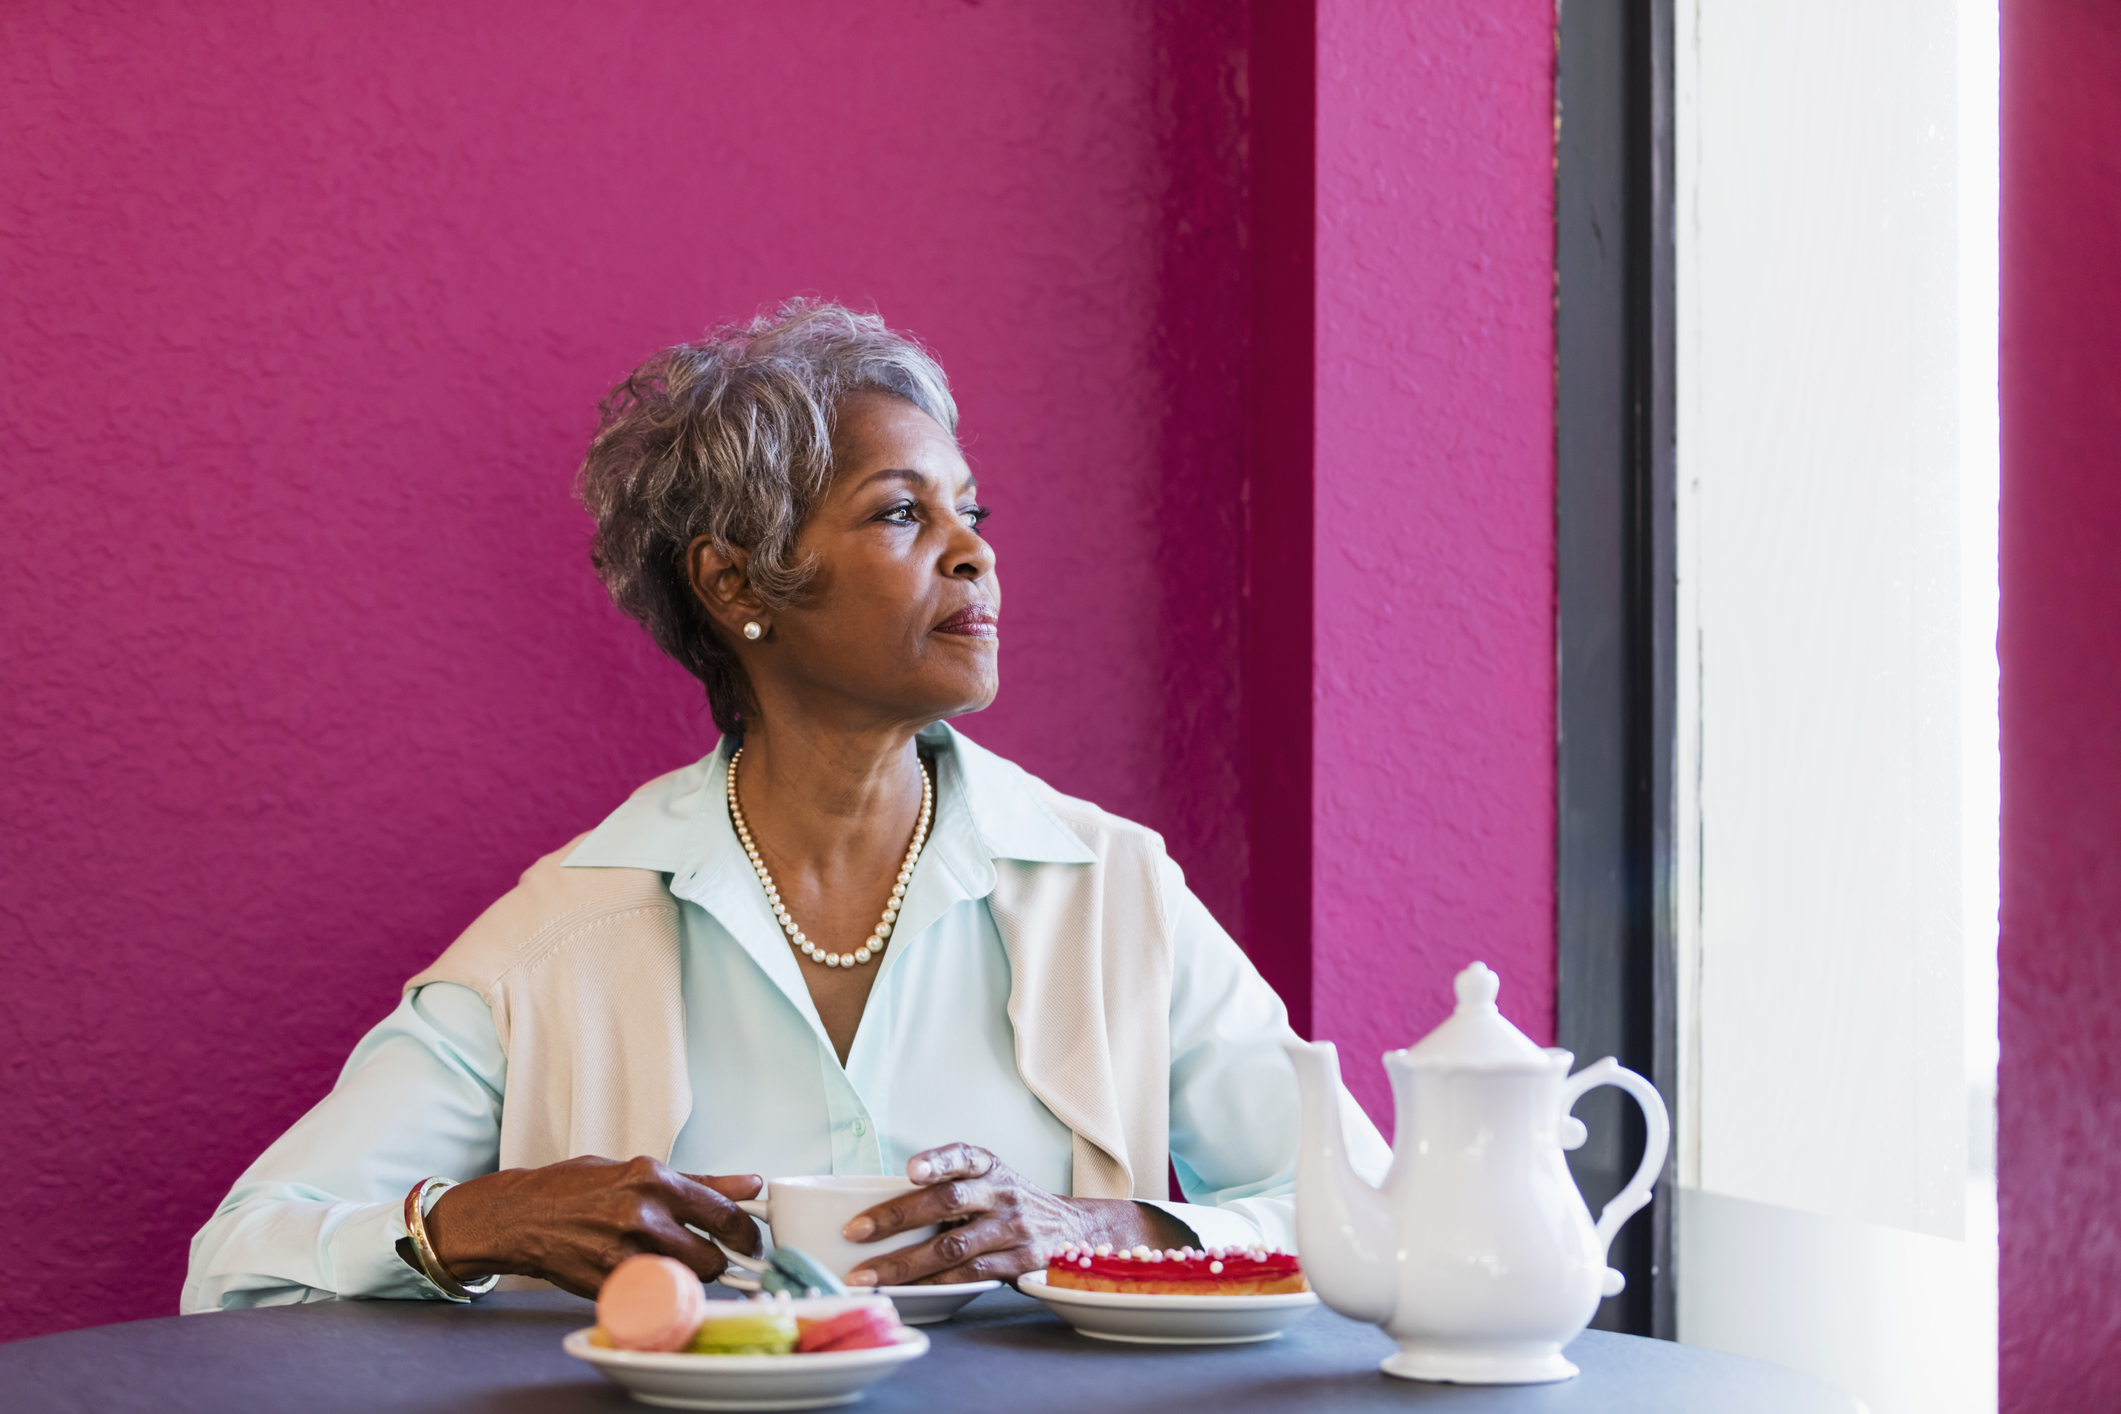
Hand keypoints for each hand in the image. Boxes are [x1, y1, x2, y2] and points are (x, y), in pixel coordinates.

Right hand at [420, 1155, 762, 1298]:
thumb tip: (749, 1183)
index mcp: (654, 1179)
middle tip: (708, 1255)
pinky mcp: (606, 1282)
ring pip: (684, 1280)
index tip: (750, 1241)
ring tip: (671, 1262)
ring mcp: (622, 1252)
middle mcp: (641, 1215)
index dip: (746, 1234)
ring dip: (688, 1277)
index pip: (724, 1214)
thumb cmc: (575, 1189)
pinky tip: (644, 1274)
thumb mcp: (636, 1171)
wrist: (518, 1215)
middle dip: (716, 1261)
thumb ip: (697, 1182)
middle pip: (710, 1258)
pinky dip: (656, 1289)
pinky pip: (652, 1293)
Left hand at [838, 1144, 1194, 1286]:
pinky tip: (906, 1291)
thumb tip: (880, 1209)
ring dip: (903, 1264)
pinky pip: (969, 1276)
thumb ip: (948, 1187)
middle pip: (947, 1201)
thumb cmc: (1009, 1204)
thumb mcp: (987, 1181)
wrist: (1072, 1230)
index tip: (910, 1170)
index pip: (962, 1155)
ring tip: (867, 1276)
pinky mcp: (1020, 1262)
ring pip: (952, 1247)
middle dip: (896, 1218)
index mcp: (989, 1166)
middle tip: (856, 1232)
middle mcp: (1002, 1193)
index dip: (936, 1161)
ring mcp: (1013, 1229)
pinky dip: (934, 1284)